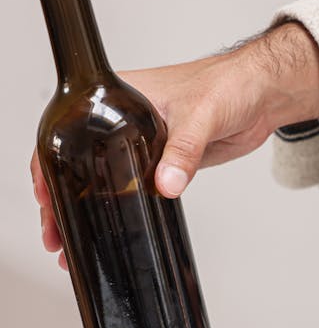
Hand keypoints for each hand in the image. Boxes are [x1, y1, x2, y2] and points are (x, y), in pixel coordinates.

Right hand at [31, 21, 318, 269]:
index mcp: (119, 97)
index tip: (47, 195)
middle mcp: (123, 120)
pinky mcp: (163, 163)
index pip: (69, 131)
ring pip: (103, 180)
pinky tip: (111, 229)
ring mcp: (141, 144)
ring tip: (72, 242)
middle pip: (78, 162)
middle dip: (63, 199)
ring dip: (88, 209)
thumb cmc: (230, 84)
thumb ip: (184, 150)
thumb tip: (166, 182)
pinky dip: (119, 209)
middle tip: (56, 234)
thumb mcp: (202, 115)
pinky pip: (133, 189)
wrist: (262, 95)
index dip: (51, 164)